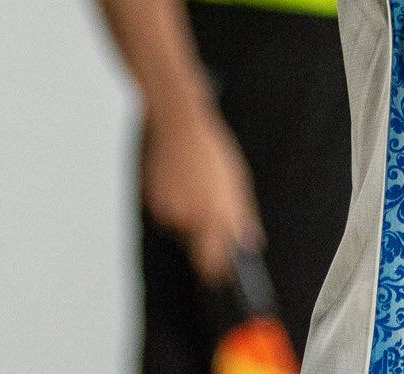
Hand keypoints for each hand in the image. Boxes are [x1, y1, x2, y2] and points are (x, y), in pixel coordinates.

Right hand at [139, 101, 262, 285]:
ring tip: (195, 189)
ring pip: (180, 230)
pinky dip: (174, 207)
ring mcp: (168, 211)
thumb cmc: (212, 153)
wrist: (179, 128)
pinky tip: (181, 185)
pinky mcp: (152, 204)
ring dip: (188, 219)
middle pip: (195, 247)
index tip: (221, 276)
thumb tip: (252, 242)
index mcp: (215, 213)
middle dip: (204, 240)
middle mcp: (190, 217)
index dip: (216, 272)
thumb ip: (243, 217)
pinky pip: (167, 217)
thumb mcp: (238, 183)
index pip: (213, 261)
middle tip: (210, 214)